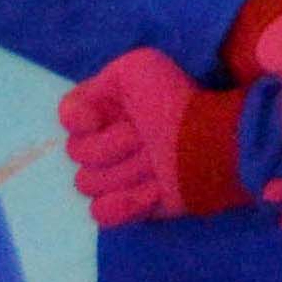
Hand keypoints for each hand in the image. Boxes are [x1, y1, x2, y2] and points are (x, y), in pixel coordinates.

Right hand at [60, 51, 213, 226]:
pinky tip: (153, 192)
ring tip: (158, 163)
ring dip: (128, 172)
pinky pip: (100, 212)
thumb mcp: (137, 69)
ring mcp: (114, 176)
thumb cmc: (176, 101)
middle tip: (147, 139)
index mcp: (106, 111)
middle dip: (115, 145)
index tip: (106, 118)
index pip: (70, 120)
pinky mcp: (126, 207)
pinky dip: (126, 203)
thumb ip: (95, 85)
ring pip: (88, 183)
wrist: (212, 144)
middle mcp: (105, 142)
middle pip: (78, 153)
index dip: (86, 120)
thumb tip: (78, 123)